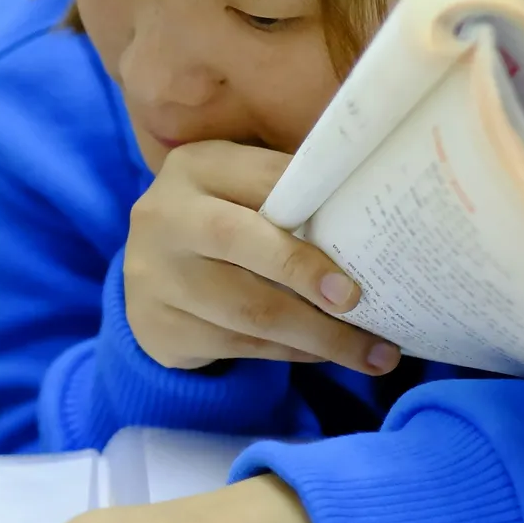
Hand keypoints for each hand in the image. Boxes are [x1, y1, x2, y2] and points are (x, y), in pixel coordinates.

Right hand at [124, 141, 398, 373]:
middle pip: (241, 241)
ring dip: (318, 335)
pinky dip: (292, 353)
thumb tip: (376, 218)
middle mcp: (166, 216)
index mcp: (196, 167)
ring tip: (374, 355)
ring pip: (248, 309)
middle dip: (306, 272)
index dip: (314, 204)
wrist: (147, 279)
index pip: (264, 177)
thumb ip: (289, 196)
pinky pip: (240, 346)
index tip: (366, 234)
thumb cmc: (220, 224)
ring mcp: (155, 276)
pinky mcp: (159, 329)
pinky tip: (325, 354)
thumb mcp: (238, 193)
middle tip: (357, 301)